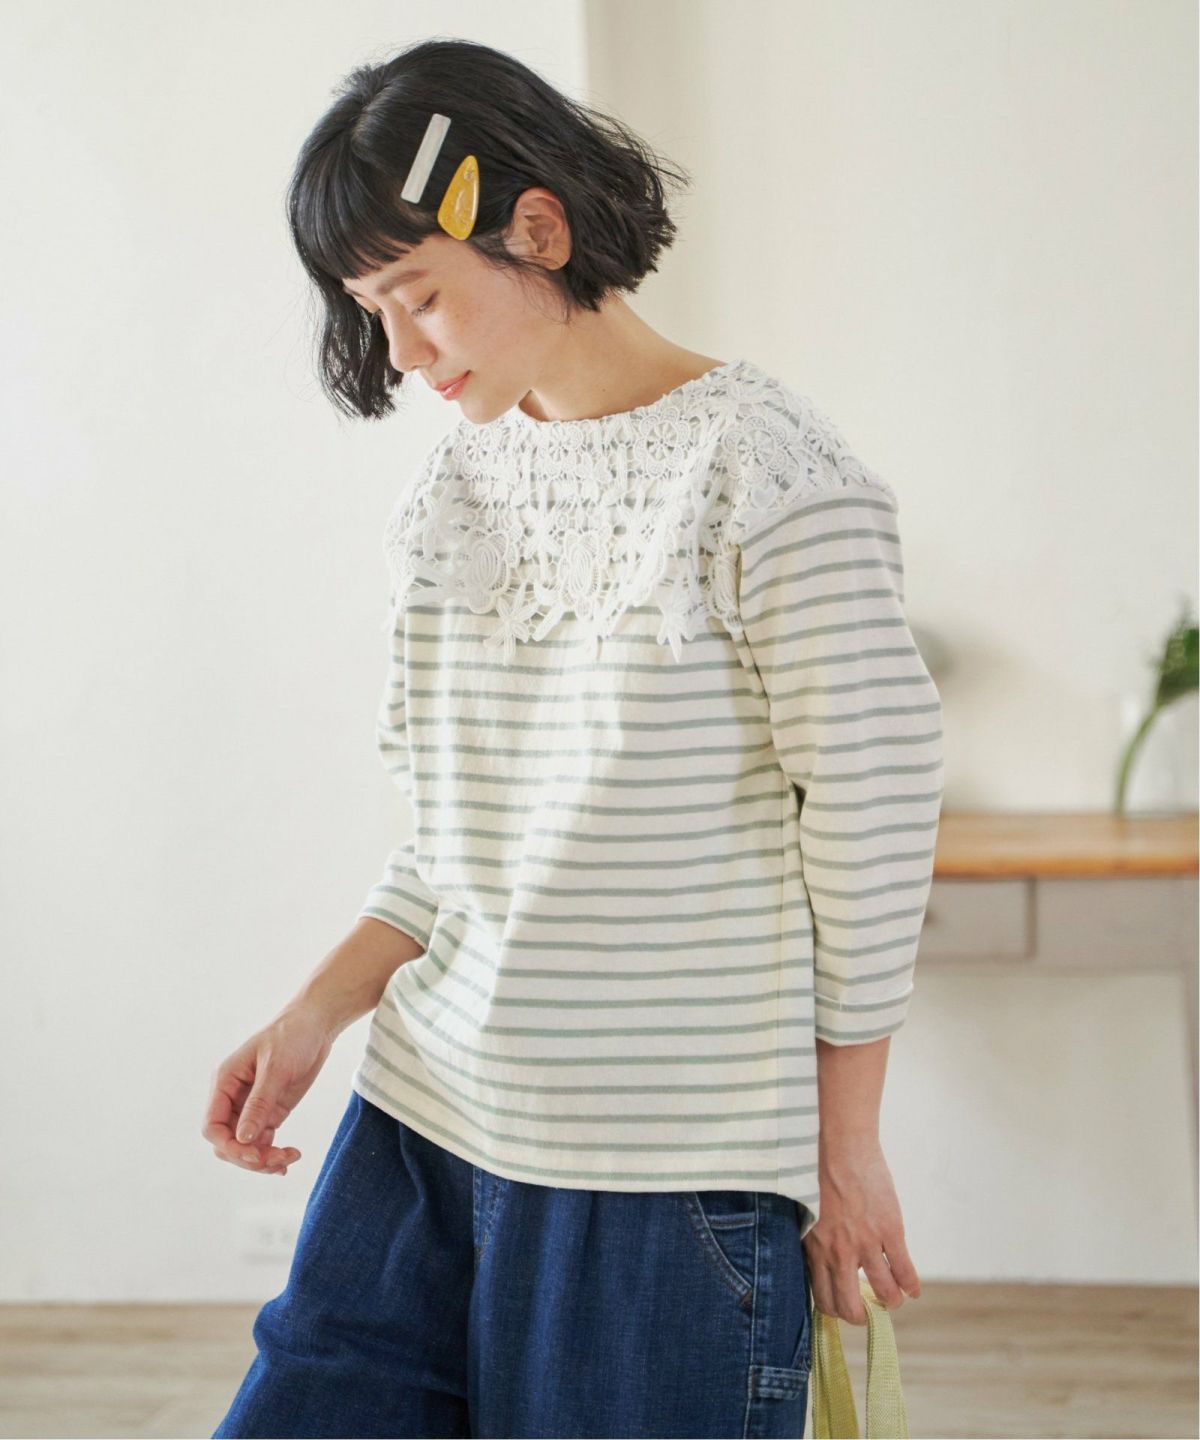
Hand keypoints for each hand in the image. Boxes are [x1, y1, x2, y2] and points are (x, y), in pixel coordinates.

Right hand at [201, 1002, 334, 1175]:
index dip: (229, 1146)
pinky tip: (288, 1159)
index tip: (254, 1154)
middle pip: (227, 1142)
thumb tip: (243, 1139)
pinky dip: (273, 1154)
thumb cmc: (292, 1035)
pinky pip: (263, 1142)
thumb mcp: (276, 1068)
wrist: (316, 1025)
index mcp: (225, 1082)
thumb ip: (259, 1103)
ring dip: (263, 1159)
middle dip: (248, 1157)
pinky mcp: (270, 1112)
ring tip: (289, 1158)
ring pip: (245, 1147)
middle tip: (278, 1160)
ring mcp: (251, 1107)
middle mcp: (233, 1098)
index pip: (212, 1126)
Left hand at [803, 1134, 921, 1324]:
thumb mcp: (806, 1213)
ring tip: (895, 1297)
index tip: (846, 1305)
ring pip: (885, 1294)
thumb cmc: (818, 1173)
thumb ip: (814, 1239)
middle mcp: (838, 1253)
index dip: (837, 1309)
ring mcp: (866, 1244)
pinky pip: (905, 1272)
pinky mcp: (889, 1231)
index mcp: (815, 1249)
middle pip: (850, 1308)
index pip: (823, 1299)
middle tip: (870, 1309)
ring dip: (892, 1300)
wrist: (840, 1145)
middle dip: (861, 1316)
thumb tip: (820, 1260)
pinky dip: (912, 1285)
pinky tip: (913, 1288)